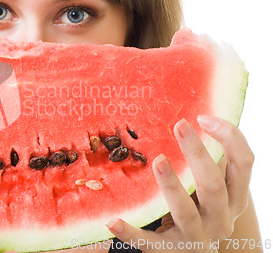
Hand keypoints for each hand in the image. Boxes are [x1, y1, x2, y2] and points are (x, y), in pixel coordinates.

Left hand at [106, 116, 253, 251]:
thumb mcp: (211, 191)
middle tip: (179, 125)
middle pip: (213, 185)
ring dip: (171, 185)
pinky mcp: (168, 251)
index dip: (230, 138)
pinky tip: (112, 220)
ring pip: (184, 211)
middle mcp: (220, 219)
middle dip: (197, 154)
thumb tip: (188, 119)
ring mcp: (194, 237)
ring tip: (158, 161)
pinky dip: (130, 232)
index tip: (203, 117)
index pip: (244, 164)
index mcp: (234, 199)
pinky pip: (147, 242)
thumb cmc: (199, 211)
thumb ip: (205, 164)